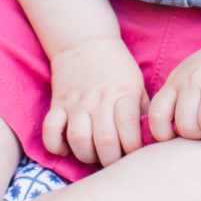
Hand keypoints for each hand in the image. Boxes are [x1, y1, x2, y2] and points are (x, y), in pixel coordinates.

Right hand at [43, 37, 148, 167]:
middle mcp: (100, 99)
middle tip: (113, 159)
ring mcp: (77, 102)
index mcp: (123, 93)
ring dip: (85, 155)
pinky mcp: (58, 104)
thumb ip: (142, 110)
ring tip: (92, 154)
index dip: (133, 148)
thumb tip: (150, 139)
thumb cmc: (117, 67)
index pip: (129, 127)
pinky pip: (50, 130)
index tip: (134, 153)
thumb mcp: (137, 83)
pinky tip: (65, 147)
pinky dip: (55, 144)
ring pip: (78, 139)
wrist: (86, 40)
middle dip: (111, 160)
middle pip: (105, 141)